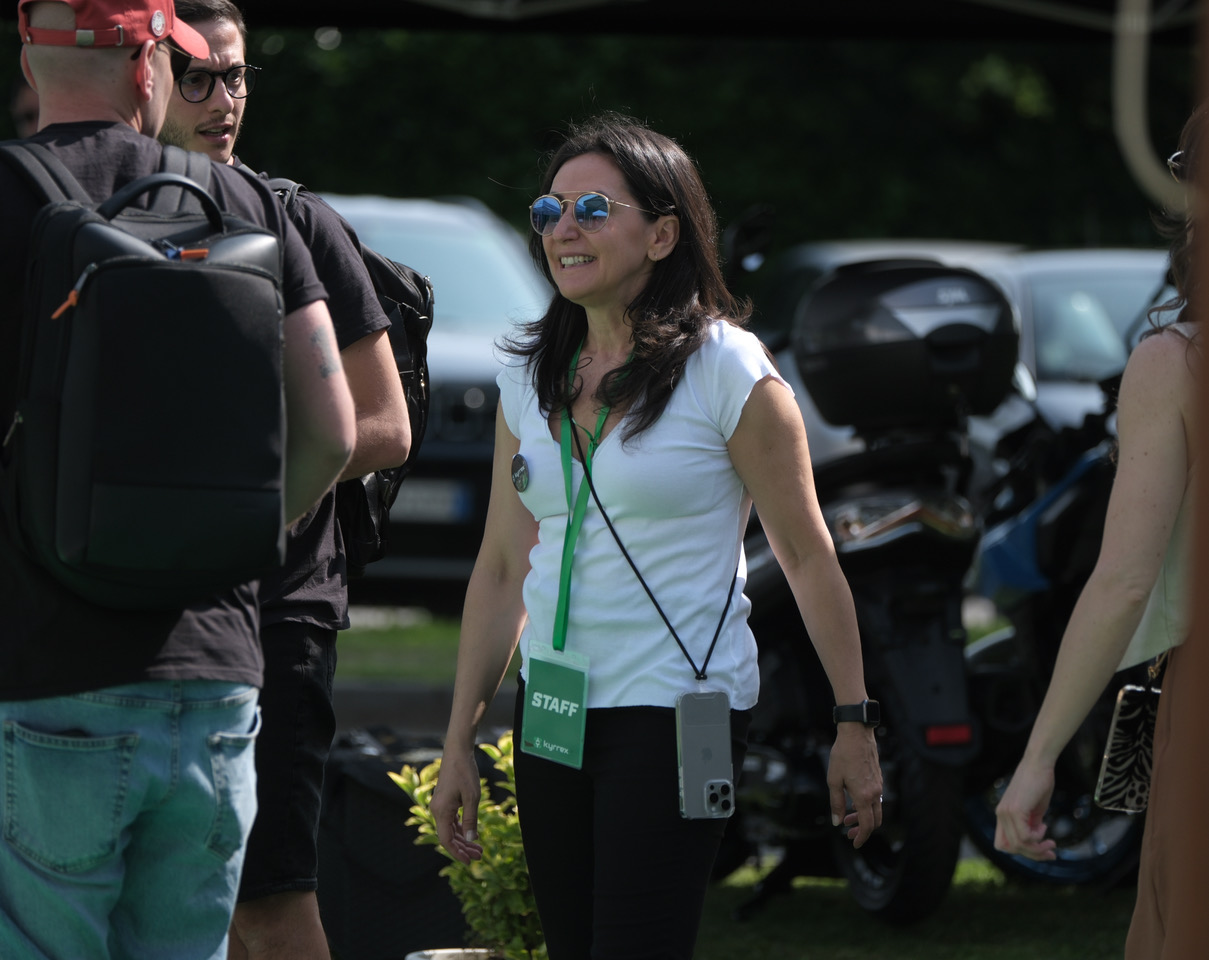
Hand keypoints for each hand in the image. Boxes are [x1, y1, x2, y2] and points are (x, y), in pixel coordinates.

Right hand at [430, 751, 484, 863]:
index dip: (457, 853)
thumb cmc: (465, 772)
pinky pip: (451, 820)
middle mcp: (437, 810)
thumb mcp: (472, 797)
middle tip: (480, 856)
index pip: (446, 840)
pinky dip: (460, 828)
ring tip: (478, 848)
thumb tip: (470, 840)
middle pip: (449, 836)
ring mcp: (440, 806)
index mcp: (441, 811)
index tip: (469, 862)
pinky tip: (470, 834)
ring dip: (463, 839)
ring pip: (450, 829)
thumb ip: (471, 820)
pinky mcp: (444, 801)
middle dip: (464, 848)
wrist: (457, 752)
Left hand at [827, 724, 882, 847]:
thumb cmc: (842, 755)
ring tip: (847, 818)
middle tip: (848, 833)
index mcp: (864, 796)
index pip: (867, 825)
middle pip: (874, 821)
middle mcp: (875, 793)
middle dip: (862, 830)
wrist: (856, 734)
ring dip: (863, 818)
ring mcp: (878, 786)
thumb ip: (836, 803)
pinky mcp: (878, 779)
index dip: (861, 837)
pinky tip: (853, 801)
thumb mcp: (834, 780)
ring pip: (875, 810)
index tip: (854, 843)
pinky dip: (866, 806)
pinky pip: (875, 799)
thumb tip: (837, 822)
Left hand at [994, 758, 1057, 860]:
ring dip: (1038, 848)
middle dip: (1033, 854)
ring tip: (1051, 842)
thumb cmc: (1038, 784)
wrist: (1039, 765)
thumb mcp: (1034, 810)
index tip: (1038, 848)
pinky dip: (1037, 837)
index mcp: (1002, 815)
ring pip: (1019, 845)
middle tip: (1051, 851)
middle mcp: (1000, 815)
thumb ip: (1031, 825)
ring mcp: (1006, 812)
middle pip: (1012, 848)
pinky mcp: (1015, 810)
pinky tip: (1044, 826)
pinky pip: (1024, 836)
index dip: (1020, 851)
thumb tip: (1034, 841)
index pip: (1002, 845)